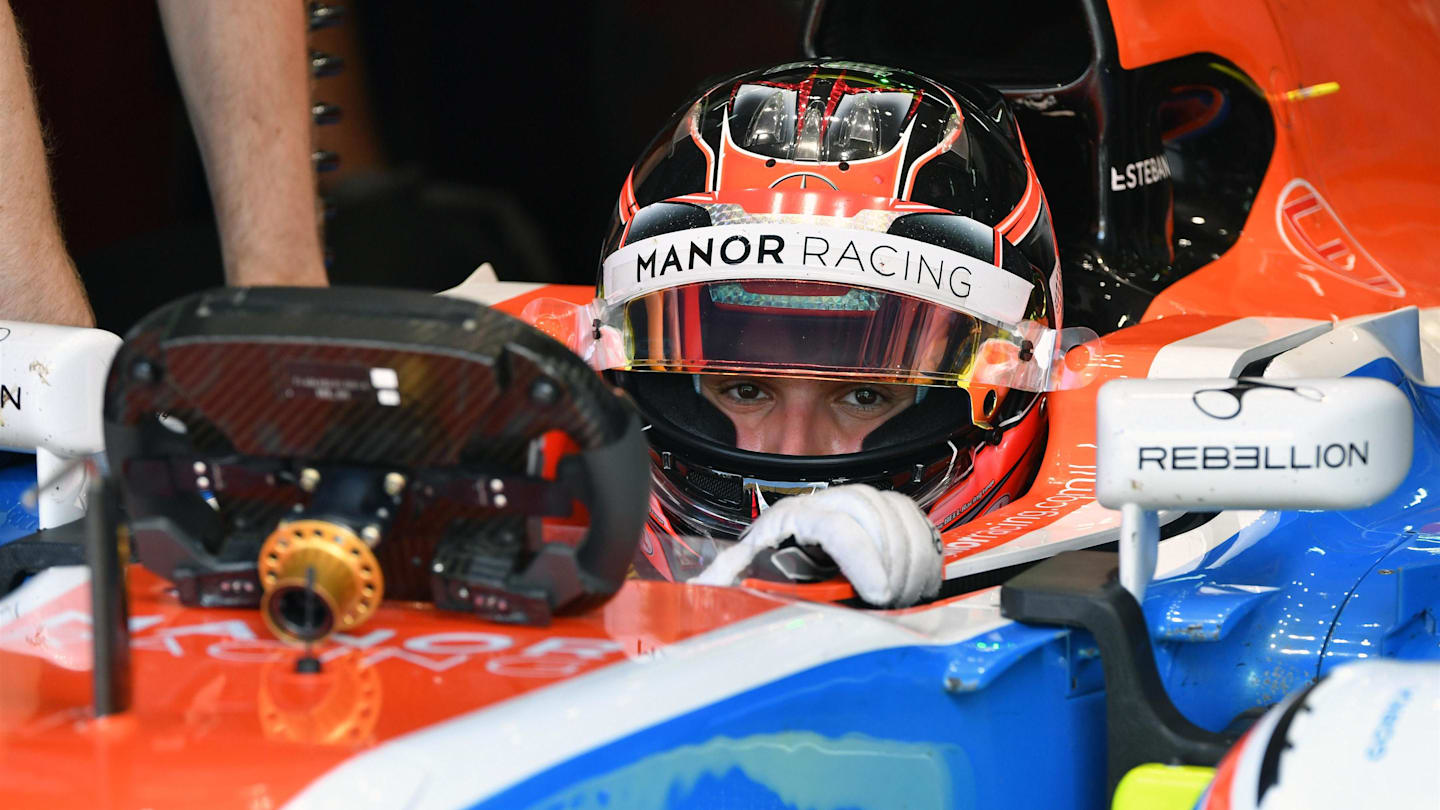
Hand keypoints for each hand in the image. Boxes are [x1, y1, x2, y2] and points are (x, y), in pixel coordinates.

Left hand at [694, 484, 942, 606]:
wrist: (781, 567)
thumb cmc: (761, 577)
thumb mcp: (738, 582)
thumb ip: (723, 585)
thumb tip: (697, 595)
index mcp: (790, 518)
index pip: (837, 526)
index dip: (863, 558)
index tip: (879, 595)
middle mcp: (825, 504)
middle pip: (874, 513)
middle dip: (893, 561)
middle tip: (893, 603)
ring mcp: (857, 508)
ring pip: (899, 514)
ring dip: (912, 558)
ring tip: (904, 597)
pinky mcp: (884, 519)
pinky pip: (915, 521)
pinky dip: (924, 551)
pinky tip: (918, 583)